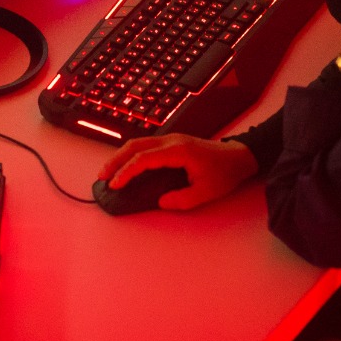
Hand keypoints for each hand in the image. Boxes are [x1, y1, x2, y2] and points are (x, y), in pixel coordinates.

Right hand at [97, 134, 258, 210]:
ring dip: (121, 156)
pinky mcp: (172, 143)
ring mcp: (171, 139)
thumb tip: (160, 201)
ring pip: (139, 142)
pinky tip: (126, 166)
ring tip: (108, 172)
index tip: (115, 184)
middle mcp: (171, 140)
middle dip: (116, 160)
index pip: (144, 158)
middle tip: (102, 177)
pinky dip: (131, 154)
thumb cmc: (224, 174)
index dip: (127, 171)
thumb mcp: (206, 193)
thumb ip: (182, 199)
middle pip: (135, 145)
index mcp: (178, 151)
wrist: (238, 157)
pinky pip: (146, 145)